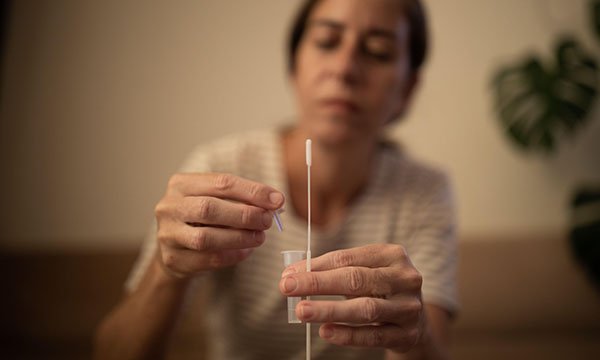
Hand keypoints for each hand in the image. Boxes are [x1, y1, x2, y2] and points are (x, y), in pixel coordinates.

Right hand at [154, 173, 284, 277]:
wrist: (174, 249)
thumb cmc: (202, 218)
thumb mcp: (216, 200)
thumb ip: (241, 198)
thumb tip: (275, 202)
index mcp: (181, 184)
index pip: (221, 182)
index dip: (252, 191)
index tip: (278, 200)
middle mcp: (169, 206)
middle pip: (209, 208)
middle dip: (245, 215)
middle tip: (267, 220)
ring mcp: (168, 234)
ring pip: (206, 238)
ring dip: (239, 238)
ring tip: (260, 237)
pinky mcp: (172, 259)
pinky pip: (207, 259)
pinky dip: (232, 255)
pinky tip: (246, 251)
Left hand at [279, 244, 424, 352]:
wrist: (415, 319)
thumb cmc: (380, 289)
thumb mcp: (365, 272)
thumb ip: (333, 271)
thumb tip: (292, 274)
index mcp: (392, 255)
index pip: (348, 258)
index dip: (316, 266)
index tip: (289, 274)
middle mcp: (405, 278)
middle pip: (356, 279)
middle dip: (318, 283)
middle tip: (287, 288)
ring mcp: (409, 307)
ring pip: (365, 308)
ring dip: (329, 310)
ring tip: (302, 311)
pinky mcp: (407, 334)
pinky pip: (373, 335)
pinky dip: (347, 334)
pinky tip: (325, 331)